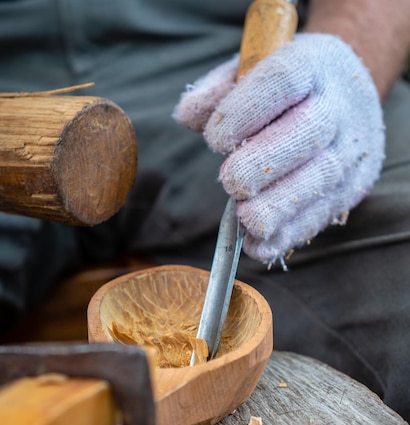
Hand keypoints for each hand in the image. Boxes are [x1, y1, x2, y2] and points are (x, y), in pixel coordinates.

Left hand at [174, 33, 384, 264]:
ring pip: (320, 179)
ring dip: (277, 207)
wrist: (349, 95)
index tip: (215, 139)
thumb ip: (218, 91)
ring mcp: (351, 149)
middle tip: (230, 182)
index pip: (283, 79)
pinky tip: (257, 244)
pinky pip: (321, 214)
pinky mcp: (354, 187)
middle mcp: (339, 106)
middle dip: (263, 164)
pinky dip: (287, 235)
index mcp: (313, 64)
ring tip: (245, 219)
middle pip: (308, 132)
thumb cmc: (288, 88)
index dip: (246, 111)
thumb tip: (187, 115)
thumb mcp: (254, 70)